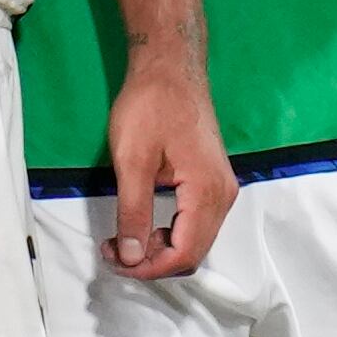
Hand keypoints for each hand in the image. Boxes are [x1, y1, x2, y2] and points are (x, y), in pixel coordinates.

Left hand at [103, 52, 235, 280]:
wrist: (170, 67)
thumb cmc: (150, 106)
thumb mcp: (132, 161)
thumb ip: (133, 213)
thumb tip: (132, 258)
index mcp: (207, 192)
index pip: (184, 253)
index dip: (148, 269)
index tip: (115, 261)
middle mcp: (223, 195)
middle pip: (193, 252)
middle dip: (152, 262)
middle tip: (113, 251)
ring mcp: (221, 187)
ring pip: (195, 239)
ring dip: (159, 249)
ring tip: (122, 238)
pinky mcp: (212, 180)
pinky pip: (195, 222)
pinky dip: (169, 233)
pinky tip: (143, 223)